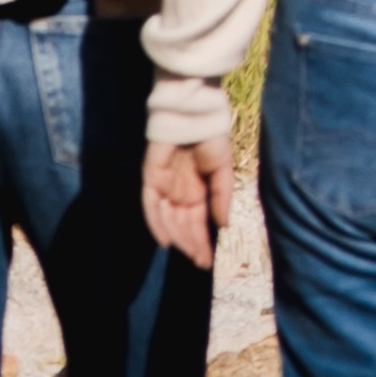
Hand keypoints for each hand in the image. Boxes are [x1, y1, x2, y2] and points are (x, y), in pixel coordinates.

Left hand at [141, 136, 226, 267]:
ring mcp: (164, 187)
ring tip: (190, 254)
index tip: (209, 259)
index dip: (203, 240)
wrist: (195, 114)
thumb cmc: (212, 138)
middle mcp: (180, 193)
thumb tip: (224, 226)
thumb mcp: (223, 169)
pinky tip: (165, 241)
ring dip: (178, 238)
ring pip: (168, 220)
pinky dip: (156, 224)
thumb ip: (222, 197)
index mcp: (198, 191)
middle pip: (183, 225)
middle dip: (192, 244)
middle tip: (200, 262)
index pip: (198, 222)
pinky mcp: (151, 179)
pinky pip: (151, 206)